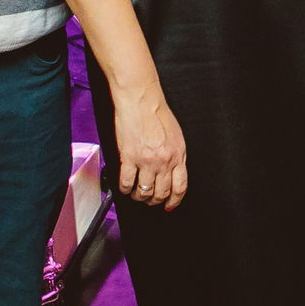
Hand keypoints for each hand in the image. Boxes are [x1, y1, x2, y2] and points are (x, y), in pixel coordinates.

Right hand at [113, 82, 187, 210]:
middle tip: (150, 199)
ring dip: (139, 197)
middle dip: (155, 200)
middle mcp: (164, 161)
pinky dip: (124, 189)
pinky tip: (124, 186)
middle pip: (161, 193)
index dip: (174, 201)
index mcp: (178, 155)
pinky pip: (126, 183)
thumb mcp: (176, 135)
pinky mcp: (129, 157)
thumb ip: (176, 155)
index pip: (180, 187)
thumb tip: (173, 172)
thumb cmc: (157, 112)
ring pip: (143, 192)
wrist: (141, 99)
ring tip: (136, 194)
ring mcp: (146, 161)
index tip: (169, 205)